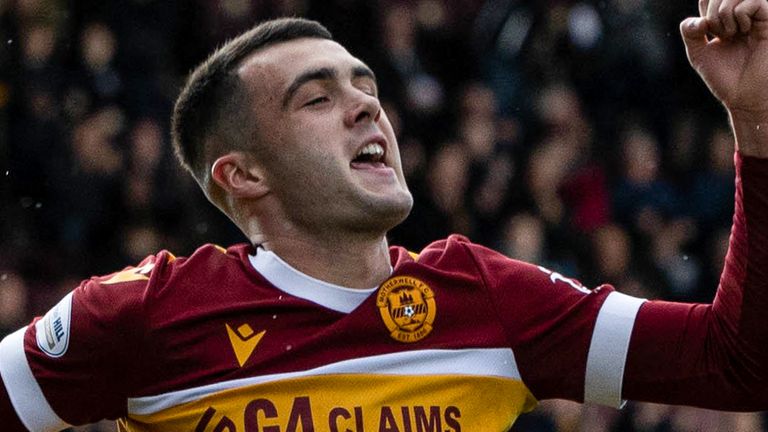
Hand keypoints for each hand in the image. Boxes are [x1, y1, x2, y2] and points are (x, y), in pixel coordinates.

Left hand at [681, 0, 767, 156]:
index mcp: (724, 21)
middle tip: (721, 35)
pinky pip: (753, 2)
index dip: (705, 10)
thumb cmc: (725, 77)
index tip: (706, 31)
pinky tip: (746, 31)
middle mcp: (741, 15)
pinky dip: (741, 15)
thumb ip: (690, 32)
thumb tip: (699, 20)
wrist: (745, 97)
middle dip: (713, 12)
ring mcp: (756, 17)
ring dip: (724, 14)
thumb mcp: (698, 54)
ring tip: (731, 34)